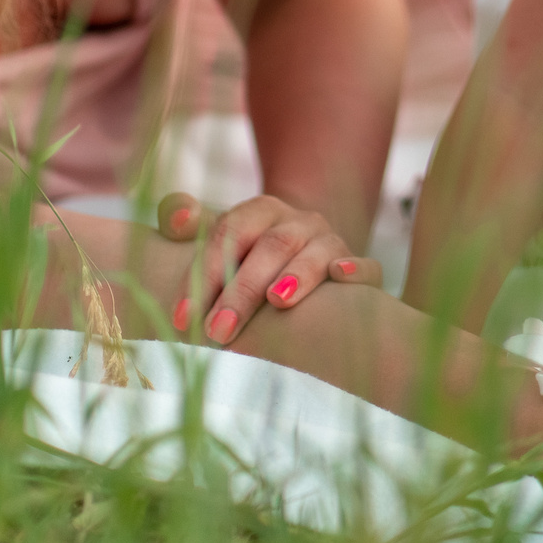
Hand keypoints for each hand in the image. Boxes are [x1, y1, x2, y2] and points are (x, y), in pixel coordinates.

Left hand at [156, 191, 380, 345]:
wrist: (302, 258)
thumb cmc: (247, 259)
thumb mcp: (217, 238)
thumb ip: (187, 222)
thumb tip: (176, 214)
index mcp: (261, 210)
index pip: (230, 231)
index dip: (203, 273)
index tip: (183, 319)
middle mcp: (299, 221)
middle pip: (271, 246)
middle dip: (241, 290)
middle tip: (217, 332)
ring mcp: (331, 242)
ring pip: (317, 251)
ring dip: (297, 274)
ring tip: (276, 300)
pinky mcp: (358, 268)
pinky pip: (367, 267)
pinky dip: (357, 270)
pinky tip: (341, 276)